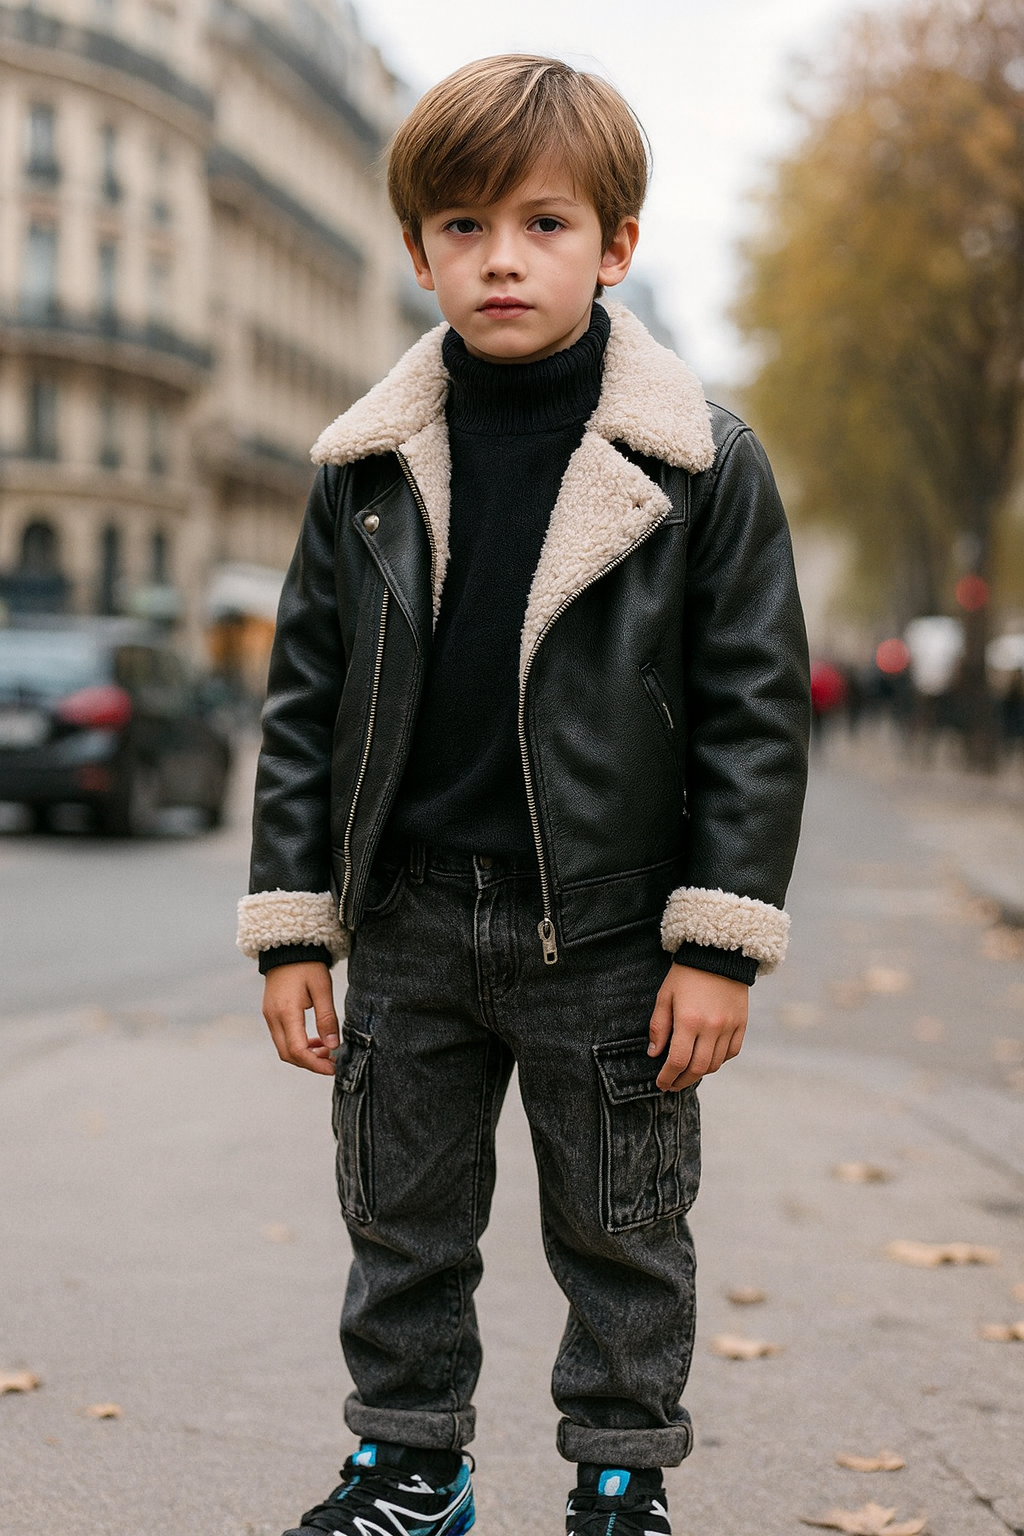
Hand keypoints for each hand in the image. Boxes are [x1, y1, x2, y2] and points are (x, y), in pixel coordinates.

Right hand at [262, 962, 338, 1074]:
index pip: (297, 1050)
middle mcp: (273, 1017)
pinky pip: (281, 1038)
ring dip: (304, 1055)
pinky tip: (314, 1040)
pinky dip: (297, 1045)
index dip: (315, 1064)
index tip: (333, 1067)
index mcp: (286, 1012)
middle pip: (288, 1054)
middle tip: (332, 1062)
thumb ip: (327, 1018)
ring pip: (283, 1048)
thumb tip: (333, 1046)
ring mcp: (269, 1016)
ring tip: (326, 1050)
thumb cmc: (307, 965)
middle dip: (310, 1063)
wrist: (288, 948)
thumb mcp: (322, 989)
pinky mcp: (270, 1013)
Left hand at [648, 964, 748, 1091]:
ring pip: (716, 1064)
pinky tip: (708, 1059)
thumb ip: (658, 1026)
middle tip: (672, 1085)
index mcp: (688, 1020)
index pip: (677, 1061)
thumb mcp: (665, 996)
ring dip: (700, 1073)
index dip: (668, 1077)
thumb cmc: (686, 974)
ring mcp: (729, 1027)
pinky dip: (719, 1060)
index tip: (661, 1084)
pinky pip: (732, 1052)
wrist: (718, 954)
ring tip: (688, 1073)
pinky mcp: (741, 1024)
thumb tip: (654, 1053)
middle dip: (682, 1081)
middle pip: (698, 1068)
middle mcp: (711, 1027)